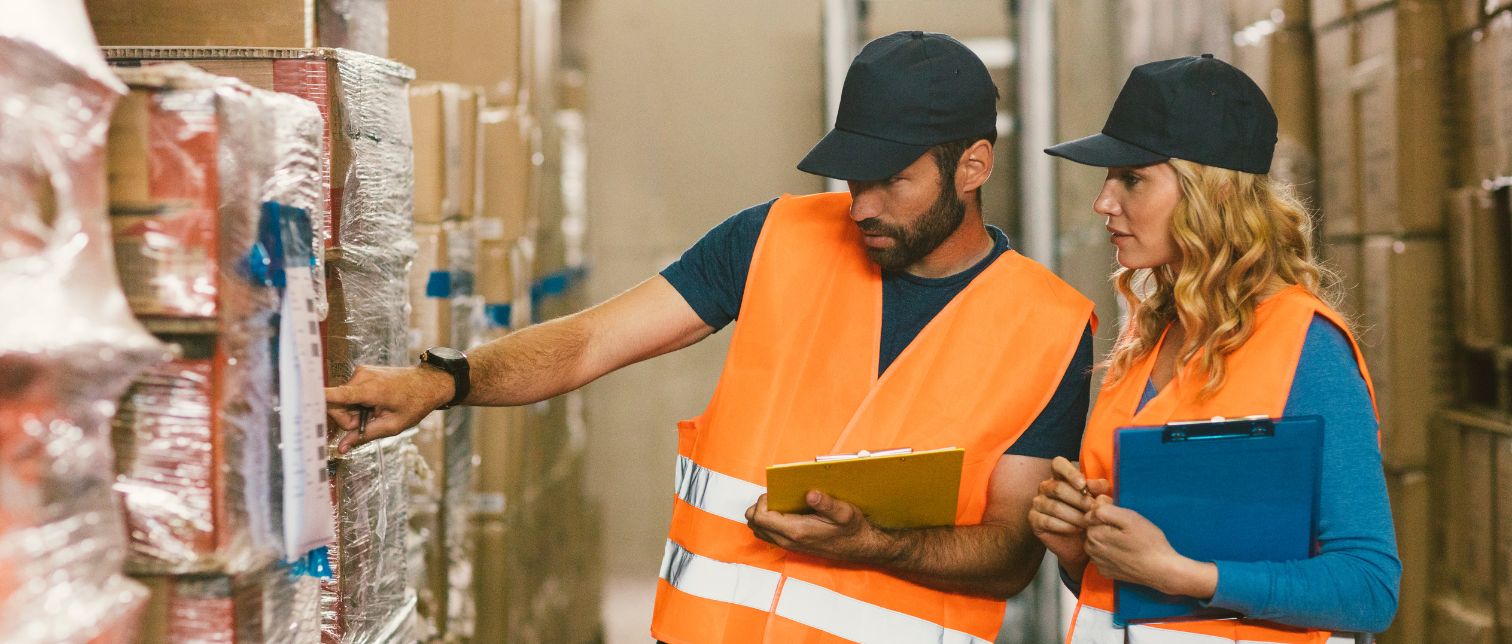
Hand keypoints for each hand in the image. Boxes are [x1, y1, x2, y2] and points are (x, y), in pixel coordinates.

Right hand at [326, 365, 452, 453]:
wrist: (428, 383)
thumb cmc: (414, 404)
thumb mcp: (392, 426)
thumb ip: (364, 436)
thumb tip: (342, 448)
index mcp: (370, 389)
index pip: (336, 395)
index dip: (316, 400)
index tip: (297, 401)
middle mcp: (361, 377)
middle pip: (337, 405)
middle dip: (348, 419)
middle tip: (369, 422)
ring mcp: (360, 372)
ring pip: (342, 401)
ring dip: (354, 412)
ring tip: (375, 411)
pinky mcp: (361, 373)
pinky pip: (349, 393)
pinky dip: (357, 403)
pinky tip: (373, 404)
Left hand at [744, 490, 893, 563]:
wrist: (859, 547)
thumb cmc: (852, 529)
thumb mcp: (844, 512)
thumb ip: (827, 503)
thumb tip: (810, 494)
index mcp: (796, 531)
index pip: (760, 518)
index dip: (763, 501)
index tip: (777, 492)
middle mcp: (788, 541)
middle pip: (755, 524)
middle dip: (760, 506)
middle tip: (777, 495)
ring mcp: (788, 545)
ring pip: (759, 530)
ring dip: (763, 514)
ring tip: (780, 502)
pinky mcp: (791, 545)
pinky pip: (769, 533)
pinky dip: (769, 521)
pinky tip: (786, 511)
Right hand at [1027, 456, 1107, 577]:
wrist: (1082, 544)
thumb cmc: (1090, 517)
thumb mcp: (1099, 501)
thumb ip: (1099, 489)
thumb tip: (1093, 484)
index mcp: (1060, 476)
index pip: (1058, 464)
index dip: (1070, 472)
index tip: (1083, 485)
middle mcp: (1046, 487)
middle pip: (1057, 488)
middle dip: (1079, 500)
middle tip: (1093, 510)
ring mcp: (1038, 502)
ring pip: (1054, 506)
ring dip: (1074, 516)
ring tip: (1088, 523)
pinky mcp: (1034, 519)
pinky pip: (1047, 521)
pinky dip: (1064, 526)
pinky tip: (1076, 529)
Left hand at [1084, 495, 1215, 598]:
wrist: (1162, 570)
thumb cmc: (1149, 543)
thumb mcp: (1130, 518)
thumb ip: (1106, 510)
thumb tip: (1093, 508)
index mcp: (1094, 535)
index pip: (1092, 516)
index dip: (1107, 514)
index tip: (1123, 520)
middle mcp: (1091, 550)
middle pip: (1093, 529)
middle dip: (1106, 526)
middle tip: (1127, 531)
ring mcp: (1098, 563)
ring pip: (1097, 543)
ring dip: (1108, 539)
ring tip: (1128, 542)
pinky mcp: (1106, 572)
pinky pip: (1103, 556)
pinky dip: (1111, 553)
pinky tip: (1126, 553)